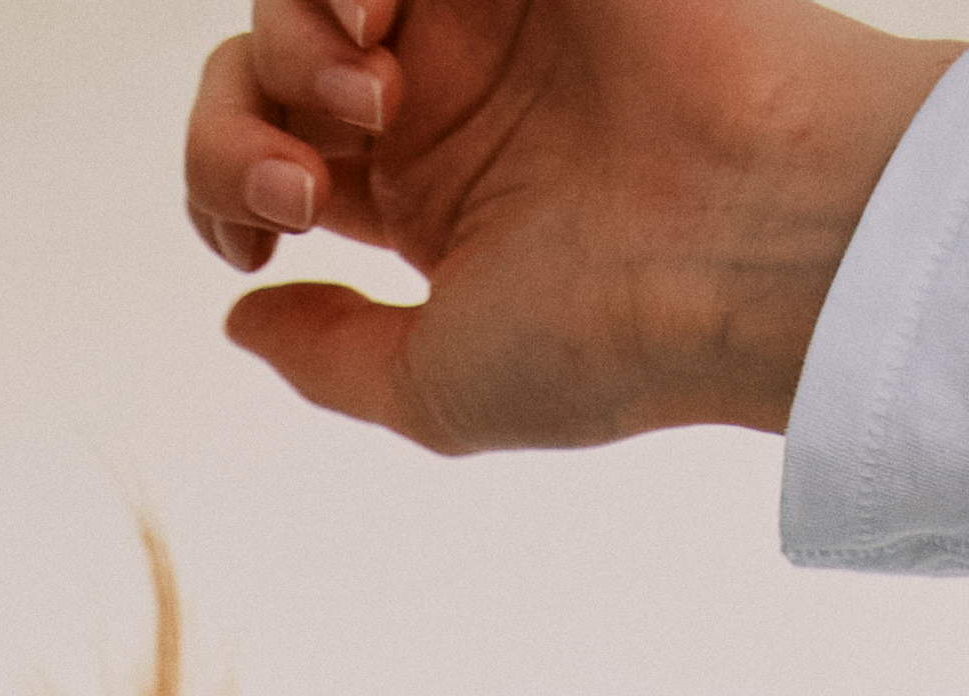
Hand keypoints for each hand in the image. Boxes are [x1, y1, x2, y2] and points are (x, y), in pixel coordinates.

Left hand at [183, 0, 966, 456]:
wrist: (745, 238)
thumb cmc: (617, 334)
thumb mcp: (438, 385)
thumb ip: (328, 354)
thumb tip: (238, 315)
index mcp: (426, 195)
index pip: (271, 152)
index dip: (222, 182)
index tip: (266, 237)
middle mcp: (451, 93)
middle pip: (265, 57)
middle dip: (239, 123)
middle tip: (307, 191)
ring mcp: (490, 6)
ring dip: (292, 36)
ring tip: (364, 102)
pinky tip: (379, 17)